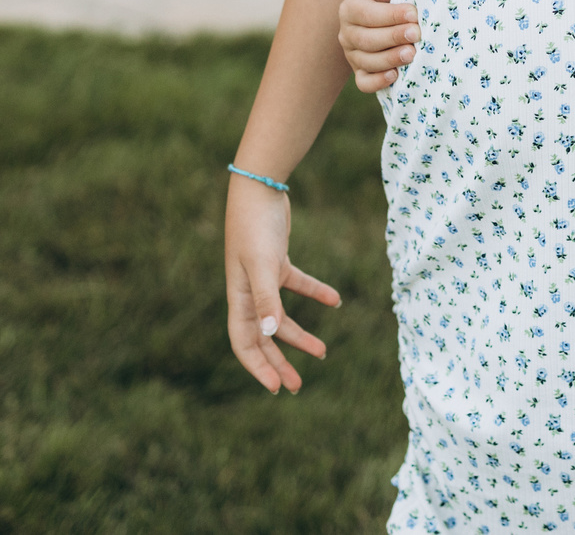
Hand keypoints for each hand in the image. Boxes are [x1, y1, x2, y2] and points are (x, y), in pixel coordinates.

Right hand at [223, 176, 339, 392]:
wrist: (259, 186)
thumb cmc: (254, 227)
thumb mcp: (262, 265)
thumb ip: (266, 300)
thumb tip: (270, 335)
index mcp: (238, 299)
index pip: (245, 344)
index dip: (259, 367)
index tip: (277, 387)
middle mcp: (248, 293)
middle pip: (263, 338)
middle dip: (279, 363)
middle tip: (296, 387)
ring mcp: (263, 277)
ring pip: (282, 317)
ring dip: (300, 336)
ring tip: (323, 354)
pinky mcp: (278, 261)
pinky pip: (298, 285)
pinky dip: (316, 293)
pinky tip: (336, 300)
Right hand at [338, 0, 417, 91]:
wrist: (391, 18)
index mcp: (350, 8)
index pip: (366, 14)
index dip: (390, 15)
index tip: (413, 13)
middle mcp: (346, 33)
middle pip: (366, 39)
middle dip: (393, 37)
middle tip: (416, 34)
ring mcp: (352, 55)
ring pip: (366, 61)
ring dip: (390, 59)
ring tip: (412, 54)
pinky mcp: (360, 73)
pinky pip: (364, 83)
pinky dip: (378, 82)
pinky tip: (395, 76)